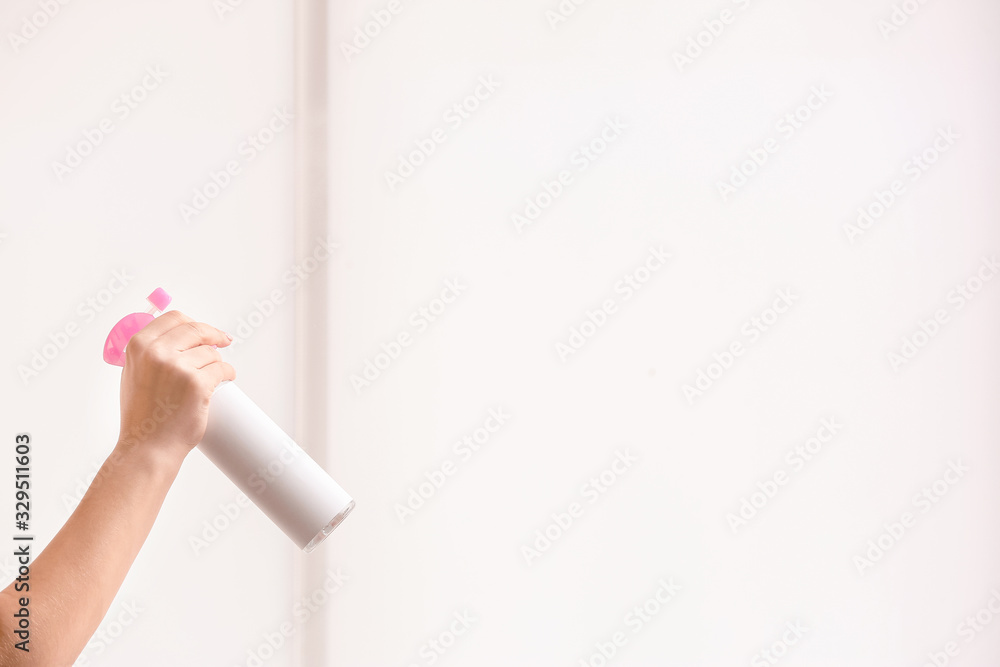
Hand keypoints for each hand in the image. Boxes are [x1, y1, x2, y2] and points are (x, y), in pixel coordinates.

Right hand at [117, 310, 235, 461]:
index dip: (193, 323)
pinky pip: (222, 368)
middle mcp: (156, 353)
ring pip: (211, 352)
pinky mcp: (198, 384)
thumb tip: (176, 336)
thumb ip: (150, 352)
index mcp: (139, 346)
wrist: (146, 446)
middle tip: (223, 340)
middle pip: (196, 329)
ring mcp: (178, 367)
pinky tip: (227, 377)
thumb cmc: (142, 415)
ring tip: (212, 376)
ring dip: (217, 362)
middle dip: (213, 334)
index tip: (204, 330)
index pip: (174, 318)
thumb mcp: (134, 373)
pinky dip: (228, 373)